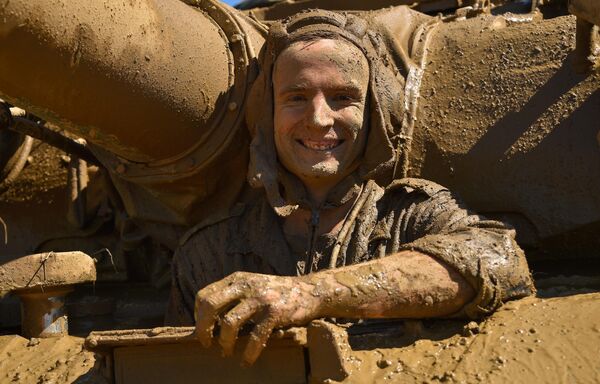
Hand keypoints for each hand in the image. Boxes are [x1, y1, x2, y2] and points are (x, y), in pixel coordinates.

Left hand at [194, 271, 321, 365]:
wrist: (310, 291)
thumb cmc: (277, 293)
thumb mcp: (252, 285)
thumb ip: (233, 295)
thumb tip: (208, 319)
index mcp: (237, 279)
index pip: (205, 295)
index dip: (198, 316)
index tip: (203, 329)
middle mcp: (245, 285)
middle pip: (210, 305)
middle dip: (203, 329)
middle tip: (206, 344)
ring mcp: (260, 298)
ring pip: (229, 323)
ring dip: (224, 343)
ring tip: (226, 352)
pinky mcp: (274, 312)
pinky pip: (254, 337)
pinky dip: (248, 353)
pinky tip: (247, 361)